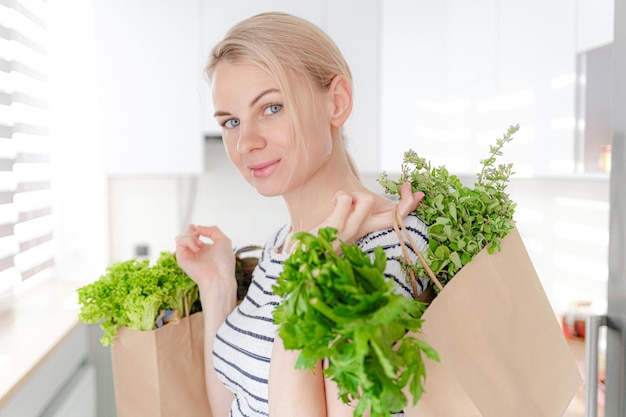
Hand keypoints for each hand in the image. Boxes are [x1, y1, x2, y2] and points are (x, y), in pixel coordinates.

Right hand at [175, 225, 236, 291]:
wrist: (219, 276)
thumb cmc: (224, 262)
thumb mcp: (223, 240)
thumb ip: (212, 230)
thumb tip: (197, 227)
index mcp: (205, 248)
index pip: (193, 236)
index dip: (192, 229)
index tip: (194, 227)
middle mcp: (195, 251)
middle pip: (185, 235)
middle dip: (191, 232)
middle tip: (199, 237)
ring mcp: (188, 255)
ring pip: (180, 237)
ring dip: (190, 237)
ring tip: (200, 245)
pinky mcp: (181, 258)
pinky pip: (179, 242)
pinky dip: (188, 241)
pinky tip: (197, 248)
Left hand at [301, 182, 423, 248]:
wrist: (301, 252)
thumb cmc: (321, 235)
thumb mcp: (344, 224)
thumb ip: (357, 211)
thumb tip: (370, 199)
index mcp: (366, 230)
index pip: (395, 219)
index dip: (410, 206)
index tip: (418, 193)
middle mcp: (363, 231)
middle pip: (394, 215)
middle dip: (407, 200)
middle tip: (409, 186)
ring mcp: (350, 229)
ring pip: (367, 200)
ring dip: (355, 195)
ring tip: (342, 203)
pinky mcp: (337, 225)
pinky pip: (346, 199)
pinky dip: (339, 197)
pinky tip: (332, 205)